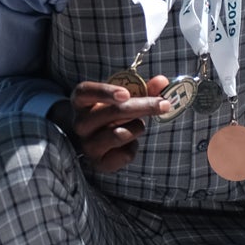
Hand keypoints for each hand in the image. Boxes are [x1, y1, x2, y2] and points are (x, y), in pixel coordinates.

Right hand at [53, 75, 170, 172]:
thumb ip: (143, 88)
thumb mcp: (124, 98)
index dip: (105, 92)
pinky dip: (134, 147)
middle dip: (142, 107)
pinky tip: (129, 144)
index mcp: (82, 101)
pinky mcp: (98, 163)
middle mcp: (80, 123)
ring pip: (120, 134)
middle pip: (112, 112)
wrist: (100, 143)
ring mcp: (87, 144)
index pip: (86, 92)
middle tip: (164, 104)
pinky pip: (124, 155)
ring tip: (137, 126)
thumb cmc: (113, 114)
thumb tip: (161, 81)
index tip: (126, 93)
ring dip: (138, 127)